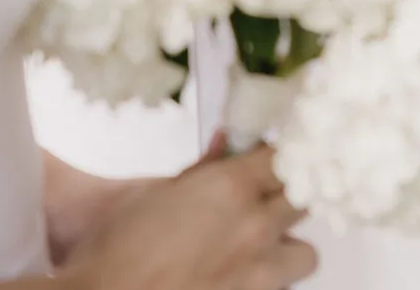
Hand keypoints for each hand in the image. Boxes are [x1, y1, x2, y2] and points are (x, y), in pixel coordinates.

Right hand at [60, 139, 315, 289]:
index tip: (275, 162)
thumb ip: (201, 169)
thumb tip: (225, 143)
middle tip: (264, 205)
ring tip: (255, 253)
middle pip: (304, 201)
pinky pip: (280, 288)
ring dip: (286, 250)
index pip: (287, 158)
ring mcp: (259, 274)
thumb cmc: (114, 248)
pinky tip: (236, 280)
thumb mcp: (154, 193)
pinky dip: (266, 283)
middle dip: (288, 200)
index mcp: (231, 188)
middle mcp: (255, 228)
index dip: (282, 159)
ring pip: (305, 254)